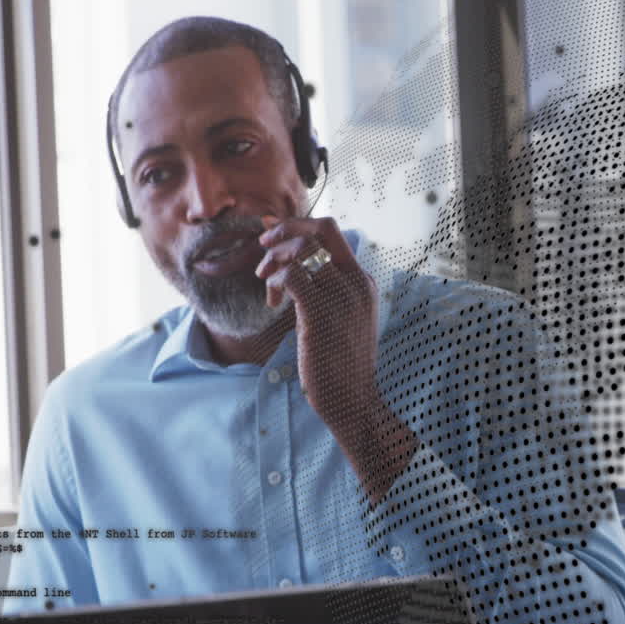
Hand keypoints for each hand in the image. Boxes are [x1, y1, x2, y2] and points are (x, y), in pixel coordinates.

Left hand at [253, 218, 414, 502]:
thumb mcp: (341, 318)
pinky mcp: (321, 312)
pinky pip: (290, 276)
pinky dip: (275, 283)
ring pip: (297, 255)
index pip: (330, 230)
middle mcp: (356, 281)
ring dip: (274, 266)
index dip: (297, 224)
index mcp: (362, 279)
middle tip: (262, 255)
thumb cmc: (340, 363)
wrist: (351, 399)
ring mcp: (342, 295)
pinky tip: (274, 302)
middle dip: (282, 234)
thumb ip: (326, 289)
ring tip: (270, 290)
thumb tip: (293, 266)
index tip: (272, 234)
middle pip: (314, 232)